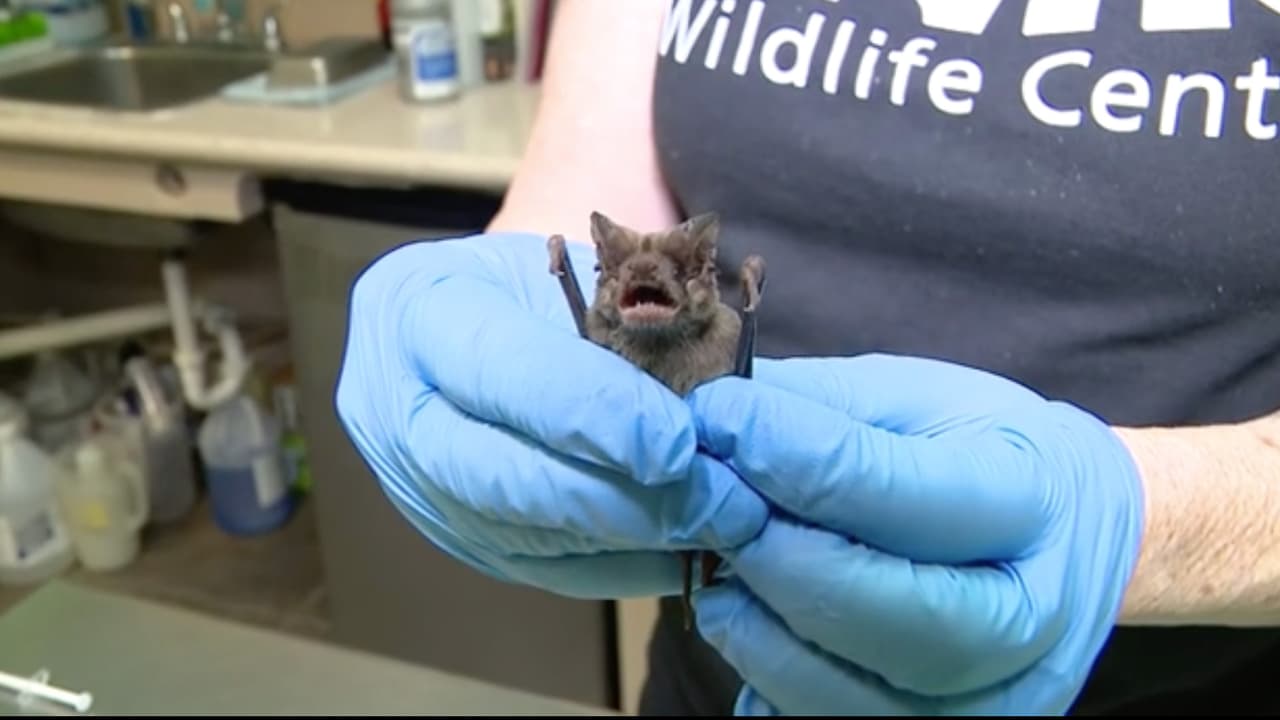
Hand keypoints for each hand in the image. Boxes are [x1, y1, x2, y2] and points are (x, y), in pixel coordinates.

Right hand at [334, 231, 766, 597]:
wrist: (481, 320)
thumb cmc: (534, 286)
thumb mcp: (574, 268)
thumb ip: (627, 324)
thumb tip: (727, 400)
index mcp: (418, 311)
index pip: (502, 373)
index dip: (592, 414)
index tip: (678, 443)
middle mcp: (397, 409)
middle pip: (502, 478)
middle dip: (622, 500)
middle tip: (720, 502)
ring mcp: (420, 488)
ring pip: (527, 538)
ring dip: (634, 540)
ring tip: (721, 525)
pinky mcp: (462, 539)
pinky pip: (546, 570)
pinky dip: (625, 566)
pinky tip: (690, 553)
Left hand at [685, 354, 1145, 714]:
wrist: (1070, 532)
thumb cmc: (983, 452)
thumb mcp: (919, 399)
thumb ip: (821, 409)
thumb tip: (714, 418)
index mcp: (1034, 502)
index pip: (904, 494)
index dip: (794, 457)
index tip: (720, 419)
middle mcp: (1036, 619)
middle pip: (899, 621)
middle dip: (784, 566)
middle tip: (716, 516)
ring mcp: (1000, 700)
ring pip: (862, 700)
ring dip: (764, 638)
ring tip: (722, 580)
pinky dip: (775, 686)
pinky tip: (758, 628)